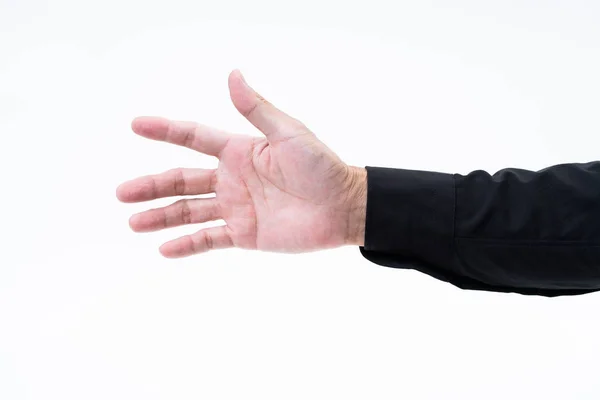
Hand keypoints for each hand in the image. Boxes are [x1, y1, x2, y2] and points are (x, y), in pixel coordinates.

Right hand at [116, 70, 365, 257]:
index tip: (136, 125)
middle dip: (151, 186)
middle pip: (182, 181)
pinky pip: (209, 239)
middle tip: (122, 193)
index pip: (193, 138)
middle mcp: (231, 179)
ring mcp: (236, 208)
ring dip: (161, 217)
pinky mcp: (244, 234)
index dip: (165, 130)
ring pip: (189, 211)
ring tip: (133, 222)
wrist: (343, 207)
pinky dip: (187, 245)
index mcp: (239, 151)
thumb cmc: (321, 166)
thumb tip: (233, 73)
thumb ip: (256, 109)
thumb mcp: (288, 133)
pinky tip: (164, 249)